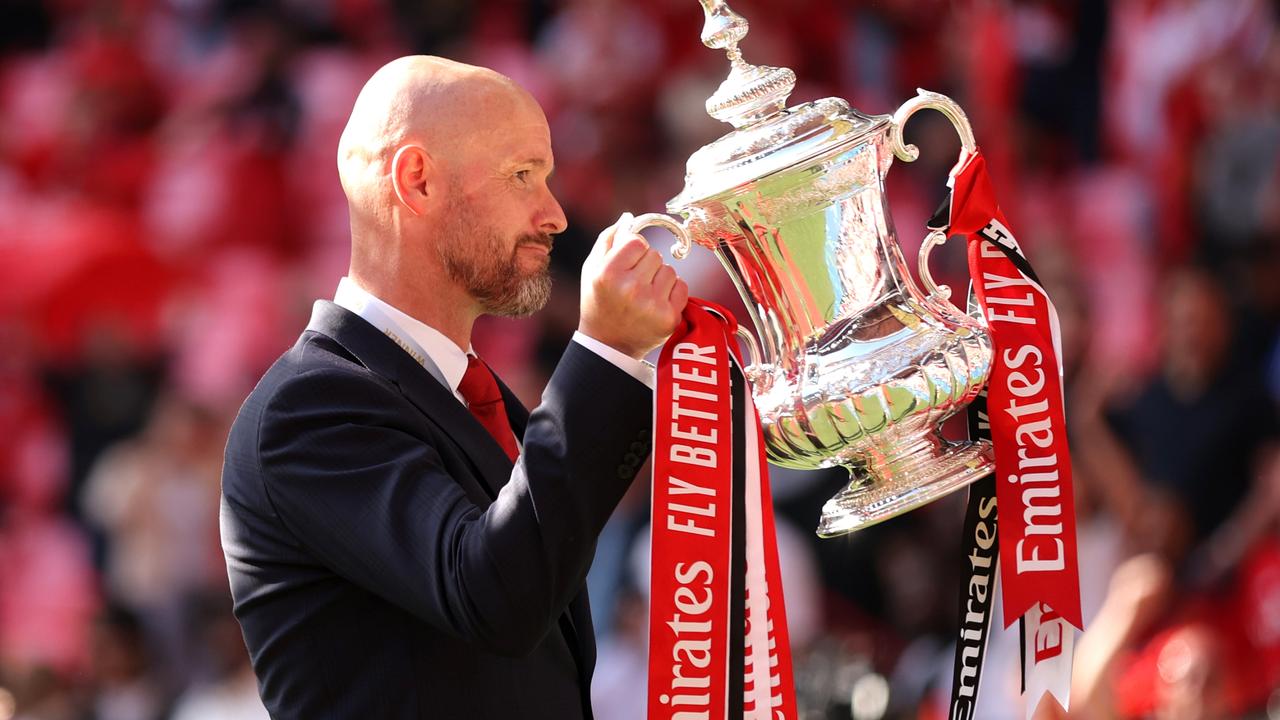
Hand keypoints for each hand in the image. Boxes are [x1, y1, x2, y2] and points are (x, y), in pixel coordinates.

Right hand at [579, 212, 689, 358]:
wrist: (608, 345)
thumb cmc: (599, 302)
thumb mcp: (592, 269)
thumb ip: (608, 239)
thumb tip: (629, 217)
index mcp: (608, 275)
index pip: (637, 242)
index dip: (633, 250)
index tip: (627, 263)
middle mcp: (630, 289)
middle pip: (655, 255)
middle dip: (647, 264)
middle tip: (634, 282)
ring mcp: (652, 305)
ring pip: (670, 270)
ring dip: (660, 278)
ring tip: (644, 293)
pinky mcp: (669, 318)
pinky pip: (682, 286)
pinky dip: (673, 291)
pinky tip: (656, 302)